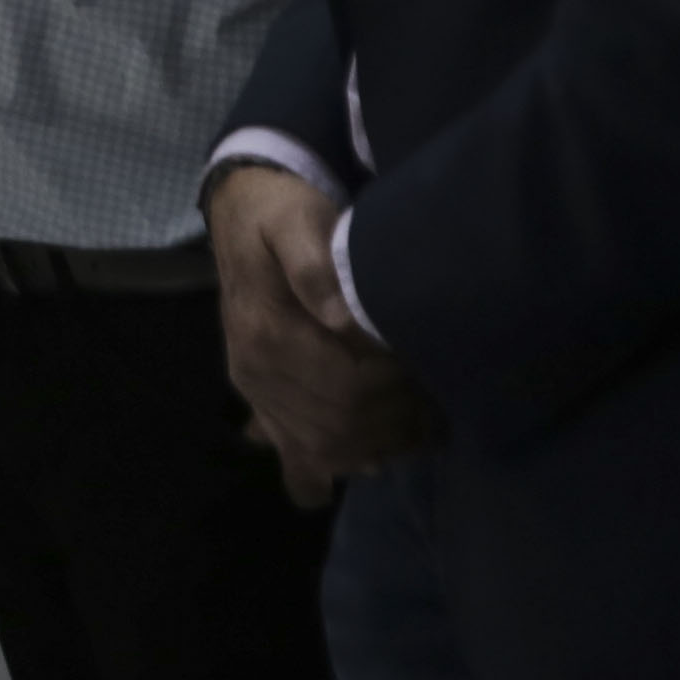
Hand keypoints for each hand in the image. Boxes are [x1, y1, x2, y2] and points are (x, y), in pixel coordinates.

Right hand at [208, 162, 438, 501]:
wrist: (240, 213)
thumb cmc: (279, 214)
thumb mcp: (295, 221)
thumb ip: (313, 263)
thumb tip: (338, 316)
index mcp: (265, 332)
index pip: (344, 389)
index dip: (396, 394)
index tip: (430, 375)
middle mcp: (254, 369)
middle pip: (336, 427)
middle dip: (395, 426)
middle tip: (439, 411)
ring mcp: (255, 388)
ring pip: (320, 448)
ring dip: (375, 448)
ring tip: (420, 433)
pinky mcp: (260, 395)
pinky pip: (292, 453)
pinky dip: (332, 467)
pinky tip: (371, 459)